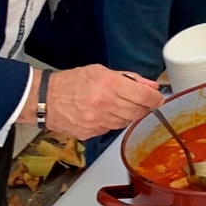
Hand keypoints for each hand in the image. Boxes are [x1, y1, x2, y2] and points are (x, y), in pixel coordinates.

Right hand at [21, 65, 162, 140]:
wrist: (45, 99)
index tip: (159, 98)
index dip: (156, 98)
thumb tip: (151, 87)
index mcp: (109, 85)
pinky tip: (108, 114)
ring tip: (122, 106)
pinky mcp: (91, 133)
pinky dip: (115, 122)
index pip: (143, 96)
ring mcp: (98, 121)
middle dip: (145, 107)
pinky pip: (112, 129)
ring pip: (126, 122)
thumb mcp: (102, 71)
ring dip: (130, 115)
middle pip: (137, 111)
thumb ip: (130, 79)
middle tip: (144, 103)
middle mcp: (105, 105)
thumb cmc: (72, 82)